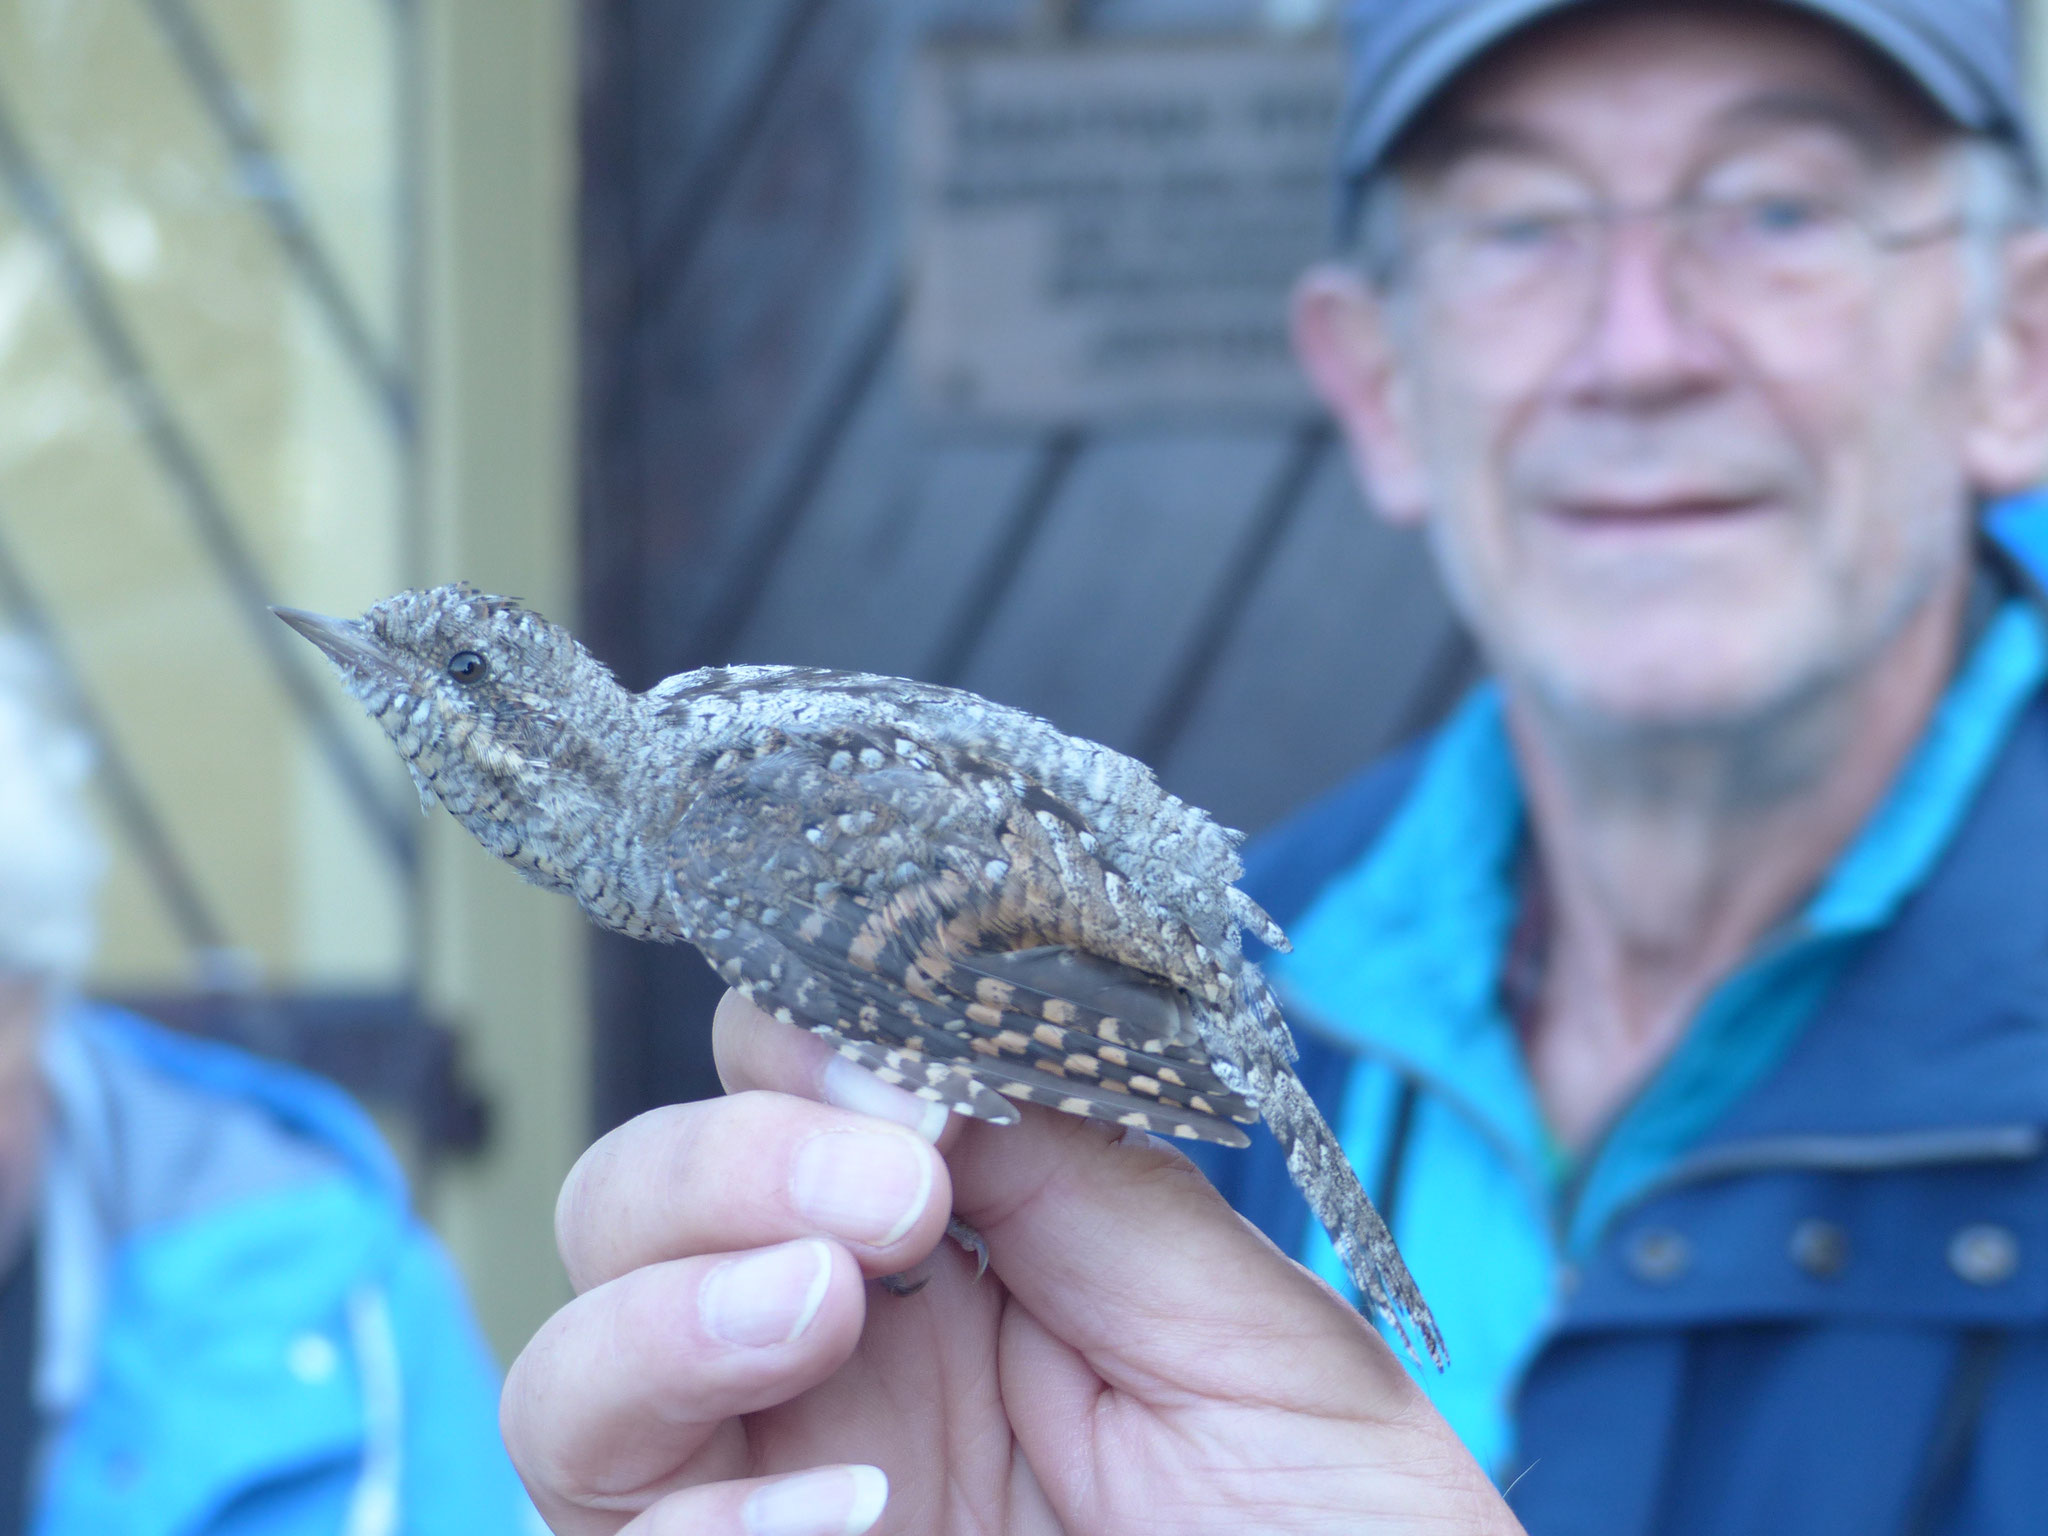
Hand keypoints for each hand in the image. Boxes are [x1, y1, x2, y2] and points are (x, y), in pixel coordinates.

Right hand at [501, 991, 1520, 1534]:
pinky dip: (700, 1526)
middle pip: (632, 1214)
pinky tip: (851, 1518)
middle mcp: (839, 1374)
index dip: (801, 1052)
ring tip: (811, 1310)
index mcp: (960, 1267)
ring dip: (660, 1319)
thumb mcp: (1255, 1345)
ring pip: (574, 1384)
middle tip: (886, 1201)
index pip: (786, 1100)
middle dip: (720, 1168)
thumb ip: (1091, 1187)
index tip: (903, 1083)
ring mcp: (783, 1505)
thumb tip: (925, 1054)